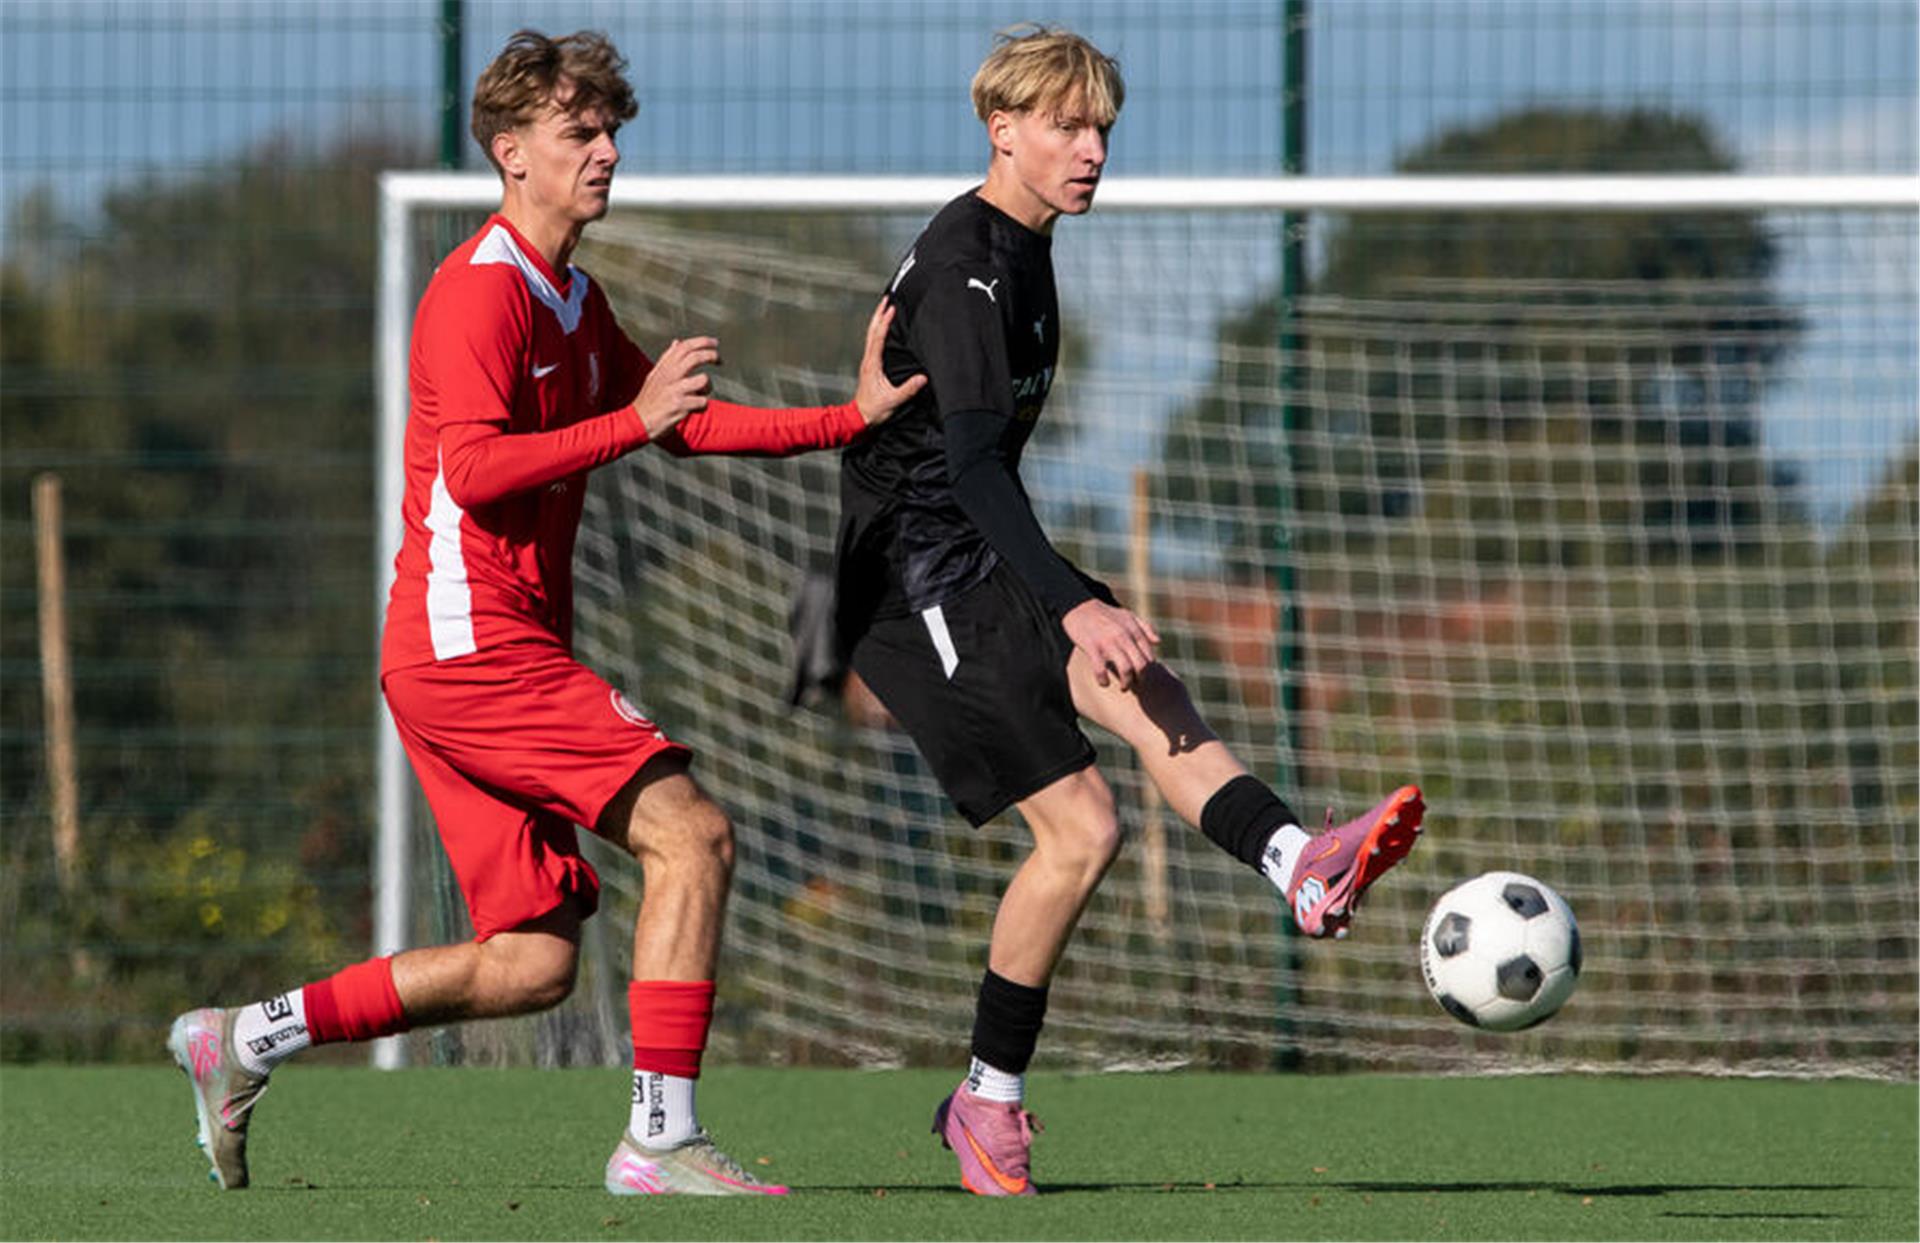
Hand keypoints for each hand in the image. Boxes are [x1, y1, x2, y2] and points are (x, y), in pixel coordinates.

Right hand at [634, 336, 718, 438]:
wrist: (637, 422)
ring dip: (708, 388)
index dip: (702, 342)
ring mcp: (674, 390)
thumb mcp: (654, 376)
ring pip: (703, 380)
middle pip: (695, 357)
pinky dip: (702, 406)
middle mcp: (668, 376)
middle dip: (711, 355)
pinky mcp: (679, 405)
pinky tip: (694, 409)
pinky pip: (703, 402)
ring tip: (700, 395)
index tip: (714, 343)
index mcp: (663, 368)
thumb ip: (667, 359)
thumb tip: (677, 342)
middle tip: (719, 360)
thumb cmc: (648, 400)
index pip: (684, 347)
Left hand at [852, 298, 926, 425]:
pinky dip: (878, 331)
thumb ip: (908, 389)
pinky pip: (873, 343)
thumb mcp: (893, 400)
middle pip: (871, 331)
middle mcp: (868, 360)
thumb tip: (923, 378)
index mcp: (873, 364)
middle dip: (879, 314)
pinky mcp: (870, 366)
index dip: (885, 322)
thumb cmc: (873, 410)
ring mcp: (868, 362)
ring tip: (885, 308)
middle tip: (886, 299)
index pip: (878, 338)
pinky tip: (883, 329)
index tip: (891, 308)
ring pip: (871, 335)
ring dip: (877, 320)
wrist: (859, 418)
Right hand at [1062, 598, 1160, 689]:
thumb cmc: (1105, 614)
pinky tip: (1104, 683)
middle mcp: (1123, 636)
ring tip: (1123, 687)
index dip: (1147, 669)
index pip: (1148, 656)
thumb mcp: (1128, 615)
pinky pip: (1101, 669)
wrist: (1079, 607)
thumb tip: (1158, 642)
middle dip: (1140, 680)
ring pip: (1125, 669)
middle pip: (1140, 665)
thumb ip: (1145, 627)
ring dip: (1126, 683)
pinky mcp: (1092, 647)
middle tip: (1135, 685)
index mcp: (1133, 630)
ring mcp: (1108, 642)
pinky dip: (1103, 680)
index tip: (1141, 675)